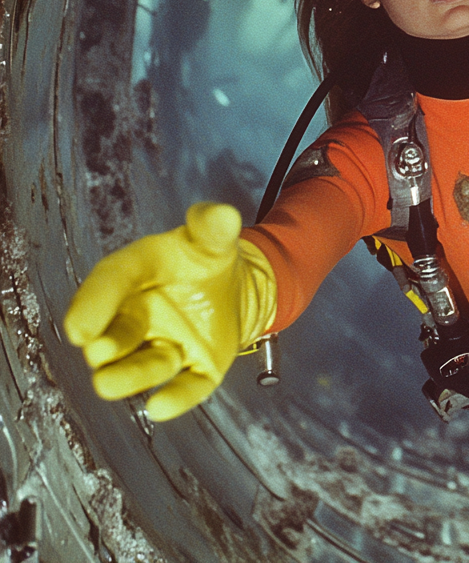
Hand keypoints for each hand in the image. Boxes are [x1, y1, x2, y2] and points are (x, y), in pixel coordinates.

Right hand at [64, 203, 276, 420]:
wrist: (236, 287)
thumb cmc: (207, 259)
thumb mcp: (213, 238)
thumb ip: (213, 226)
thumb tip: (219, 215)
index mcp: (137, 273)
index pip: (110, 280)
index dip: (93, 301)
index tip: (78, 328)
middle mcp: (138, 316)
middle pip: (112, 336)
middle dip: (106, 346)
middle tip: (102, 349)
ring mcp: (162, 346)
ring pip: (138, 370)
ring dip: (133, 375)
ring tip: (137, 370)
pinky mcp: (194, 370)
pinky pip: (184, 389)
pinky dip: (174, 399)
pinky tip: (161, 406)